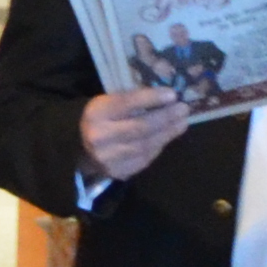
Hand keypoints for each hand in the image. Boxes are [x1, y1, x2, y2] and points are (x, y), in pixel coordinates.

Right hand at [77, 86, 194, 180]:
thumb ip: (134, 100)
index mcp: (97, 114)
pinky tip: (168, 136)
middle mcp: (100, 136)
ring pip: (146, 144)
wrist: (83, 150)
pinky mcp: (119, 171)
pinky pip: (145, 158)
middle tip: (183, 109)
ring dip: (168, 133)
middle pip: (140, 126)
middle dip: (166, 117)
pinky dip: (159, 146)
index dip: (151, 98)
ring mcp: (109, 157)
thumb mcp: (110, 104)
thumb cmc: (103, 120)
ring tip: (182, 122)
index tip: (172, 94)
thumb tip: (168, 97)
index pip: (126, 103)